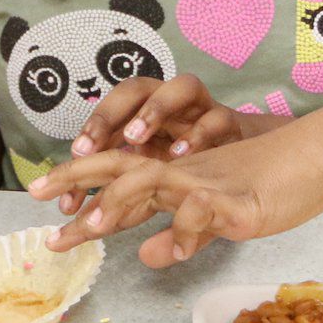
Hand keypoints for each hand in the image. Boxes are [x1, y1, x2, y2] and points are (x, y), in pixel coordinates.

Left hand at [28, 122, 322, 268]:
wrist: (322, 153)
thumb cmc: (273, 181)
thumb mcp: (219, 216)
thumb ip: (183, 233)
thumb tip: (146, 256)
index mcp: (178, 173)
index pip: (119, 176)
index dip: (82, 192)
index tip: (47, 213)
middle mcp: (185, 169)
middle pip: (121, 168)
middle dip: (79, 183)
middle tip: (42, 203)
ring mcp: (210, 180)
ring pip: (155, 179)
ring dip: (122, 201)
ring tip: (94, 226)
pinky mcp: (239, 196)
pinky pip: (205, 209)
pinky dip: (186, 228)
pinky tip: (173, 251)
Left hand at [51, 75, 250, 214]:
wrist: (253, 162)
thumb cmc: (197, 173)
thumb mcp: (158, 192)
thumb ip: (131, 208)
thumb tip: (102, 233)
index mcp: (146, 119)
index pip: (111, 119)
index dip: (87, 139)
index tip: (70, 169)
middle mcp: (172, 107)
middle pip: (135, 91)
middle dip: (107, 115)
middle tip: (84, 148)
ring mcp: (203, 111)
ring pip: (180, 88)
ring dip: (154, 109)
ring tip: (132, 139)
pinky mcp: (232, 124)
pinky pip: (217, 119)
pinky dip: (199, 134)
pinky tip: (181, 154)